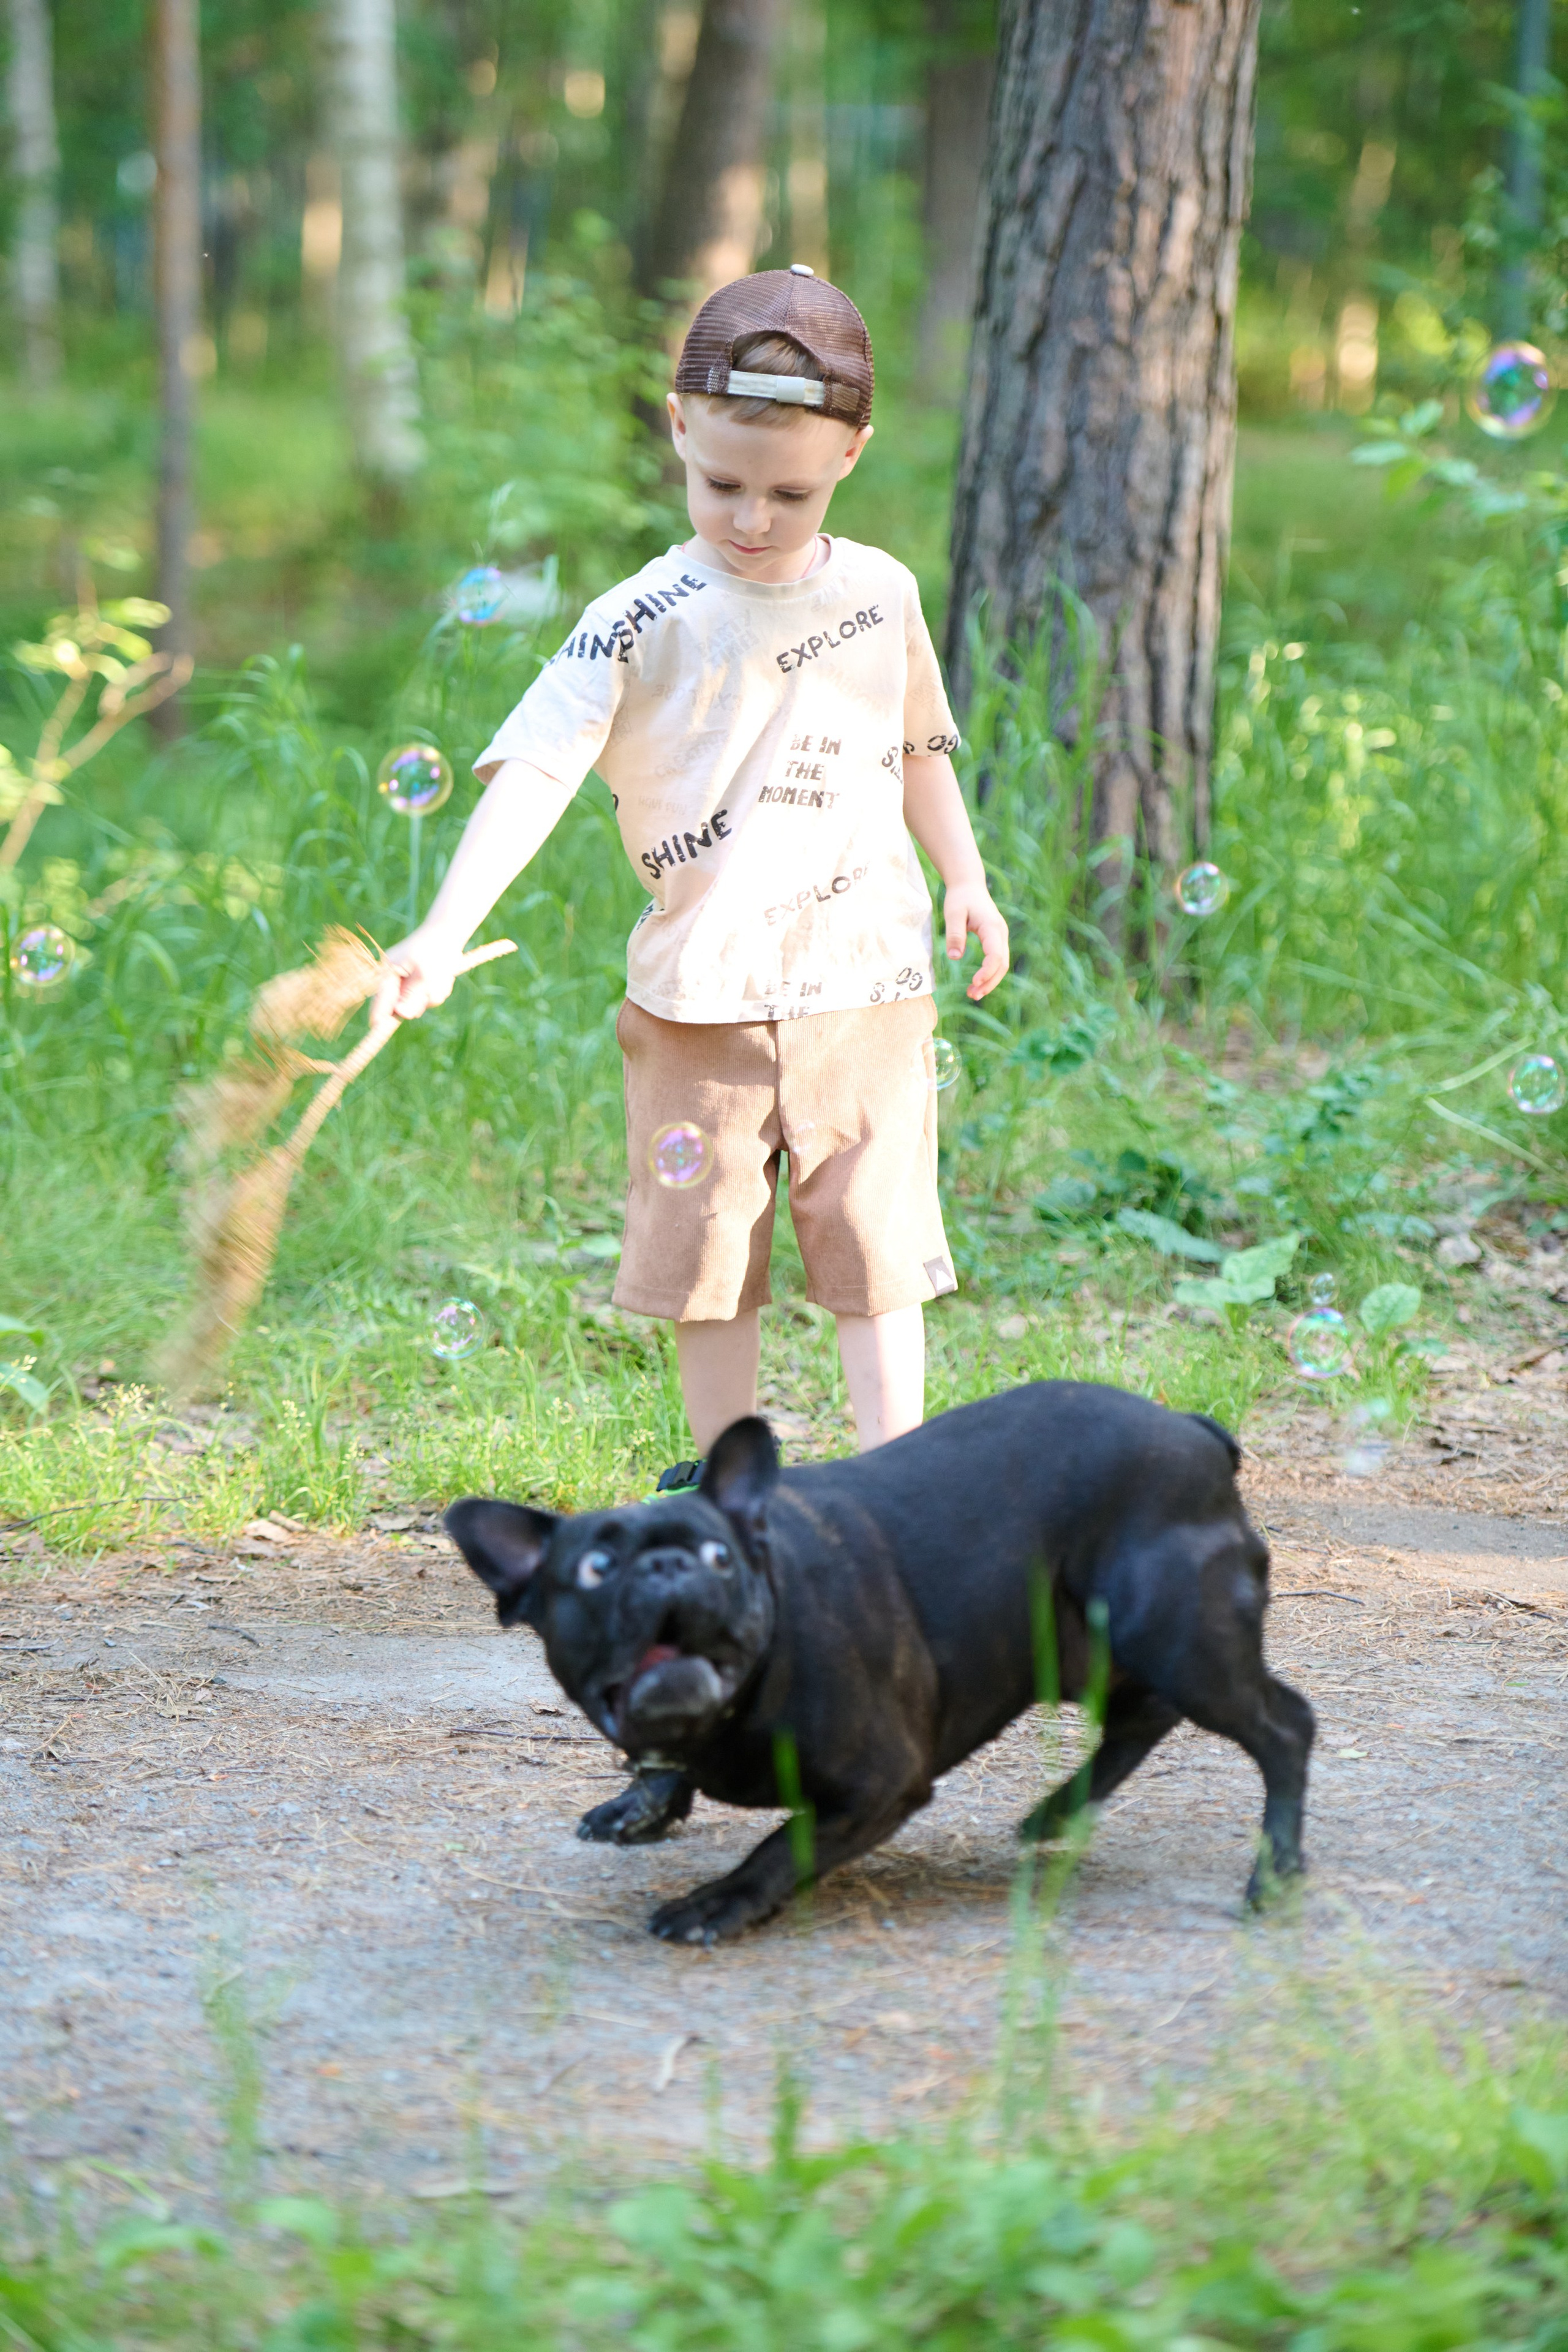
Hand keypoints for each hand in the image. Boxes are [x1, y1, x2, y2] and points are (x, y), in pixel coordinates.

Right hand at [370, 928, 463, 1025]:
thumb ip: (413, 995)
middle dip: (420, 1001)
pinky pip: (428, 998)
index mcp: (388, 971)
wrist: (447, 931)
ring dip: (432, 995)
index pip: (381, 999)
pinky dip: (437, 990)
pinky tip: (443, 976)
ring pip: (419, 1004)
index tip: (377, 1030)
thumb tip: (401, 1015)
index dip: (379, 1016)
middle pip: (402, 1005)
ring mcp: (406, 981)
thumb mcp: (426, 974)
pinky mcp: (418, 983)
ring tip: (441, 976)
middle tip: (433, 986)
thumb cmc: (436, 950)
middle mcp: (394, 977)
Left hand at [943, 880, 1009, 1000]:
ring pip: (1002, 965)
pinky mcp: (996, 940)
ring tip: (972, 994)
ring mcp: (1000, 937)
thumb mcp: (953, 913)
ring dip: (990, 981)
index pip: (996, 955)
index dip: (987, 971)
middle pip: (1002, 964)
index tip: (973, 982)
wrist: (969, 885)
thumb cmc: (960, 898)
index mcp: (992, 927)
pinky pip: (997, 960)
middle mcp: (1001, 933)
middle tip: (972, 995)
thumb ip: (955, 934)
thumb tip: (954, 957)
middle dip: (989, 982)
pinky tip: (976, 983)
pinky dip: (989, 974)